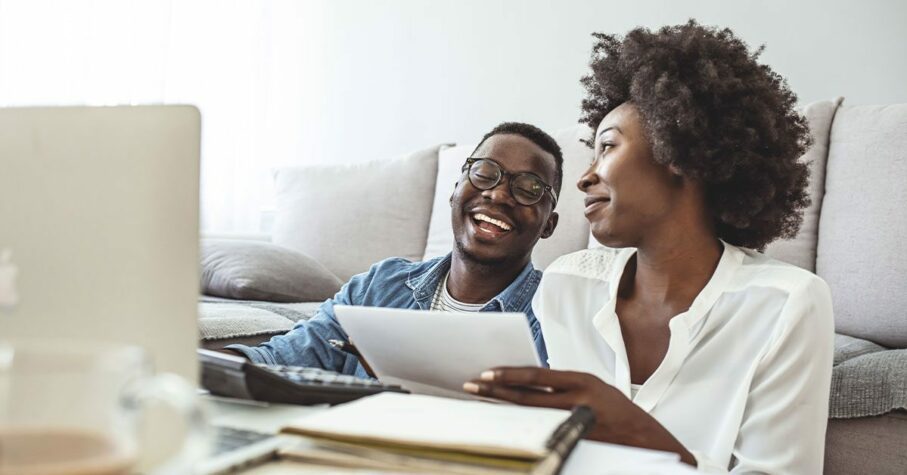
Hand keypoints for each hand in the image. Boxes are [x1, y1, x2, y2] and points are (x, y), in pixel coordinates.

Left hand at [463, 367, 695, 465]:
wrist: (645, 438)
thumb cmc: (617, 410)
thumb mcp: (594, 388)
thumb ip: (563, 385)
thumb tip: (528, 382)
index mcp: (583, 381)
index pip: (538, 376)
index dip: (510, 375)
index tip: (487, 373)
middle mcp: (578, 401)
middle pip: (527, 396)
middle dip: (497, 391)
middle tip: (472, 385)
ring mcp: (574, 422)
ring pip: (529, 413)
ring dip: (503, 407)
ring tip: (480, 400)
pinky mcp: (573, 439)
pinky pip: (540, 429)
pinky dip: (520, 423)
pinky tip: (503, 421)